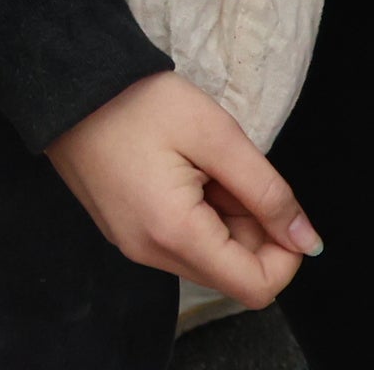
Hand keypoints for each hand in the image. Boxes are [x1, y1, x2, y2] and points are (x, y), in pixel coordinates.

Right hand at [44, 71, 318, 307]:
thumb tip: (307, 241)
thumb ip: (268, 192)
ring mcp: (133, 245)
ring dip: (226, 221)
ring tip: (204, 166)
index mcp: (175, 234)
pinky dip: (198, 216)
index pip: (256, 288)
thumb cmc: (138, 102)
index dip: (286, 255)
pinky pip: (180, 243)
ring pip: (208, 258)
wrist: (66, 84)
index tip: (278, 206)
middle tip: (233, 173)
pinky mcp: (125, 231)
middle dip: (253, 230)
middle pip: (232, 274)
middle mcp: (151, 253)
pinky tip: (182, 171)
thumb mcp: (216, 134)